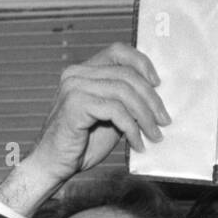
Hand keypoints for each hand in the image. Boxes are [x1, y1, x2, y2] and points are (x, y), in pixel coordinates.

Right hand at [0, 43, 169, 215]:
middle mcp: (77, 74)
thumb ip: (124, 103)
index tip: (158, 85)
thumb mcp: (109, 119)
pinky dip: (131, 128)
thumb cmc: (81, 145)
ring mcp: (74, 87)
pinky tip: (137, 144)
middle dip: (151, 99)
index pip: (118, 51)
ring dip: (145, 116)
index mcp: (84, 71)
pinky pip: (115, 110)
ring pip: (123, 92)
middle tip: (164, 121)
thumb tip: (155, 100)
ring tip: (154, 136)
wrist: (53, 166)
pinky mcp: (75, 105)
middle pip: (126, 74)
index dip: (142, 63)